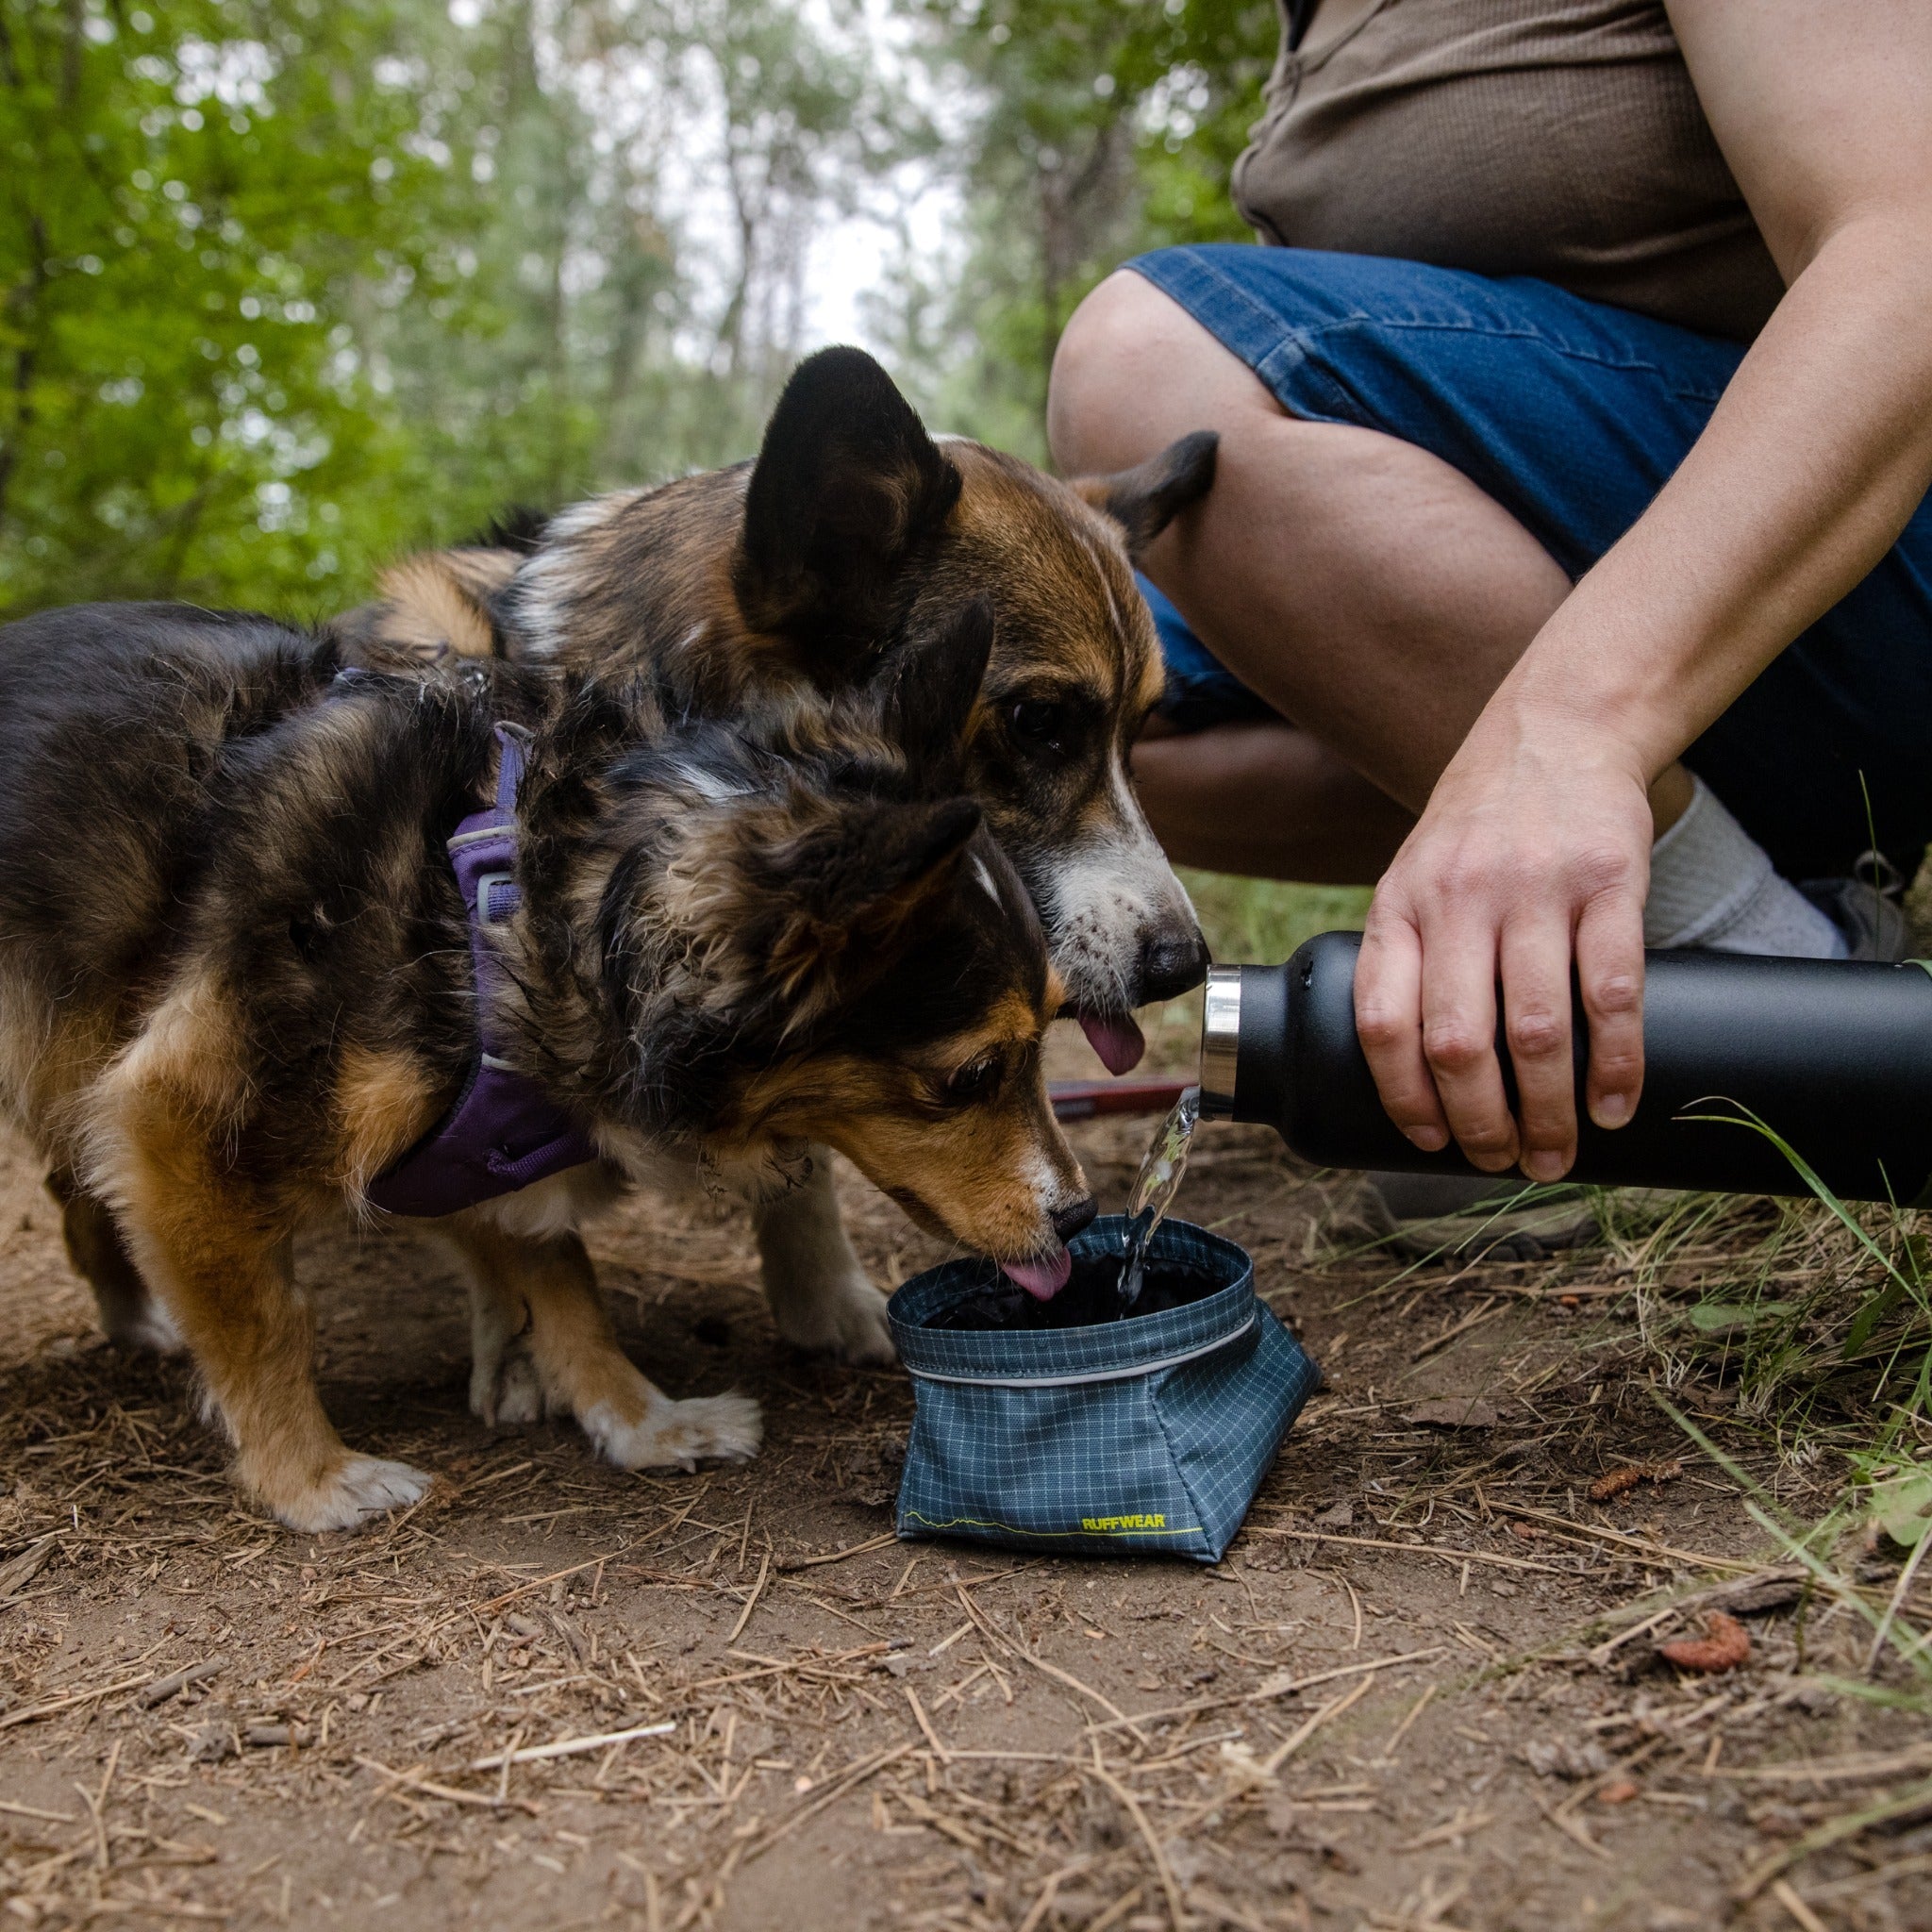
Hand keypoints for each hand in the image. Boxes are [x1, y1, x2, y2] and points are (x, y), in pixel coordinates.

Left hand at [1353, 703, 1652, 1179]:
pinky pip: (1611, 992)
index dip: (1403, 1096)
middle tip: (1504, 1162)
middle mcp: (1458, 900)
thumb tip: (1416, 1077)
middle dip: (1480, 1122)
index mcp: (1399, 907)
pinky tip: (1614, 1104)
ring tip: (1559, 1153)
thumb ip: (1406, 957)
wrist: (1555, 732)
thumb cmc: (1479, 828)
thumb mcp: (1413, 878)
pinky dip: (1617, 1062)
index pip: (1382, 1022)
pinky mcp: (1608, 881)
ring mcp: (1533, 891)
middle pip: (1457, 1042)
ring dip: (1549, 1110)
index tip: (1432, 1142)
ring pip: (1534, 1031)